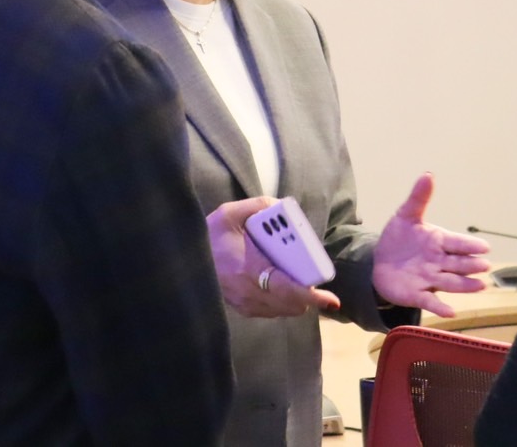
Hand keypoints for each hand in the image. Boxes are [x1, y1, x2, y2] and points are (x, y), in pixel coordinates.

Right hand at [206, 197, 339, 318]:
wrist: (185, 261)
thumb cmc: (209, 237)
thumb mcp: (229, 213)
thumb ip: (258, 205)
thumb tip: (283, 207)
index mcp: (249, 269)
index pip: (286, 289)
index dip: (311, 296)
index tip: (331, 298)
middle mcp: (249, 293)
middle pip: (290, 304)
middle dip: (308, 296)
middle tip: (316, 280)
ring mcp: (245, 305)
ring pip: (283, 311)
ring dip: (297, 300)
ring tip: (301, 281)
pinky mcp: (243, 310)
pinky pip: (272, 311)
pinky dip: (283, 303)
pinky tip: (282, 287)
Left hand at [372, 172, 491, 318]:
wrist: (379, 262)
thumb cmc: (399, 238)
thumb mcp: (406, 215)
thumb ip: (419, 198)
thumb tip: (428, 173)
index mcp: (438, 241)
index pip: (457, 242)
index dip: (470, 245)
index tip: (485, 247)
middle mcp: (438, 261)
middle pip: (458, 263)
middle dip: (471, 265)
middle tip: (486, 266)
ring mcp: (429, 279)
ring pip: (450, 282)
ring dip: (465, 285)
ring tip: (480, 286)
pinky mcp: (416, 293)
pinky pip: (429, 300)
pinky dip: (440, 306)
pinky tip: (451, 312)